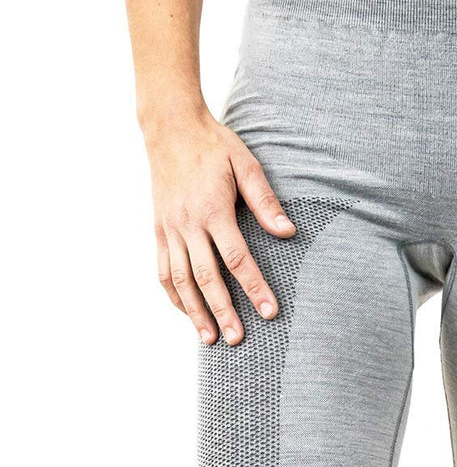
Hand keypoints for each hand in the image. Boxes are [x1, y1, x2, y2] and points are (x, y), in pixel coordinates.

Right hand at [146, 109, 295, 345]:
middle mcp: (188, 223)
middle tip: (237, 340)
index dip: (254, 288)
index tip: (269, 312)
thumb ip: (265, 200)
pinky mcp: (158, 229)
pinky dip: (174, 295)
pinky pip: (163, 270)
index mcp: (213, 209)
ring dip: (195, 312)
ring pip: (180, 279)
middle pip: (206, 277)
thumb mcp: (245, 164)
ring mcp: (169, 228)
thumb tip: (287, 232)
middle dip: (223, 311)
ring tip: (210, 339)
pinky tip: (187, 313)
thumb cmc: (214, 145)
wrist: (170, 126)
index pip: (237, 258)